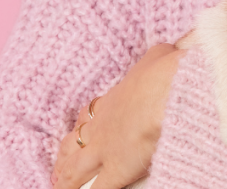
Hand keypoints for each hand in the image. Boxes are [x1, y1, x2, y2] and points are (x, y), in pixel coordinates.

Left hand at [51, 43, 186, 188]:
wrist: (169, 89)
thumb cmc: (165, 72)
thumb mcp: (159, 56)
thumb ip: (155, 58)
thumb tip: (164, 52)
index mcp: (111, 100)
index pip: (89, 115)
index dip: (82, 126)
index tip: (77, 132)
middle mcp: (101, 125)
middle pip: (74, 143)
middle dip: (64, 157)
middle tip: (57, 169)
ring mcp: (105, 149)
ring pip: (76, 169)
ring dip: (66, 180)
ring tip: (58, 186)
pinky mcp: (117, 170)